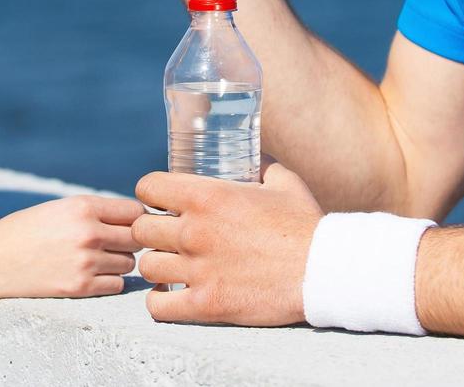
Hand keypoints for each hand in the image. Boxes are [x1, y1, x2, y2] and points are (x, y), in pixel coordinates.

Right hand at [0, 195, 143, 299]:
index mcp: (82, 206)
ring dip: (118, 263)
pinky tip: (90, 275)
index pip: (135, 212)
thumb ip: (93, 211)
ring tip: (96, 260)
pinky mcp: (80, 287)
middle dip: (129, 242)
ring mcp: (85, 262)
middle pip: (136, 239)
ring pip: (129, 263)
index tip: (126, 226)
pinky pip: (117, 285)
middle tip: (113, 245)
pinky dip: (109, 282)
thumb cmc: (24, 231)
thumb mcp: (58, 208)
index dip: (134, 219)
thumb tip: (134, 219)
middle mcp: (88, 232)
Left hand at [133, 163, 322, 325]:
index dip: (151, 194)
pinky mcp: (206, 304)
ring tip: (173, 266)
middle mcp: (194, 231)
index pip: (147, 188)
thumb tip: (253, 156)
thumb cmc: (304, 224)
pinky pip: (158, 307)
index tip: (162, 203)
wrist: (323, 271)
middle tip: (169, 237)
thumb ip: (260, 165)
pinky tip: (173, 295)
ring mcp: (197, 270)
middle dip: (152, 231)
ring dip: (158, 265)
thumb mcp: (282, 181)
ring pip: (147, 266)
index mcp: (206, 196)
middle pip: (140, 229)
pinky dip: (161, 303)